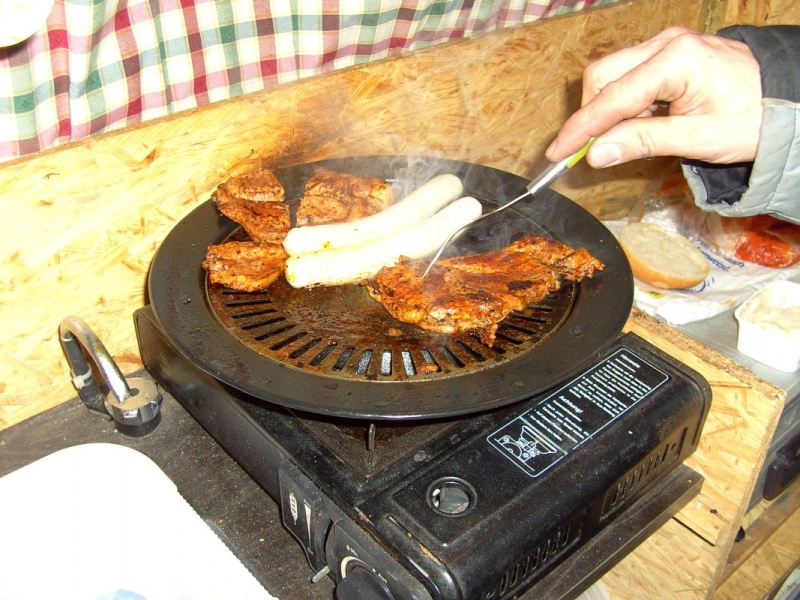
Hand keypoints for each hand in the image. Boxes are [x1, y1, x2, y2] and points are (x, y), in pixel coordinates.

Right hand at [545, 27, 762, 167]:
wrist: (786, 100)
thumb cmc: (752, 118)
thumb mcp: (698, 138)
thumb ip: (643, 142)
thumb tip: (595, 153)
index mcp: (676, 60)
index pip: (611, 97)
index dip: (580, 129)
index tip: (557, 154)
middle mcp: (666, 43)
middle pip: (602, 75)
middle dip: (589, 114)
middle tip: (586, 151)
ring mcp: (665, 45)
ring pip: (610, 73)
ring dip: (604, 109)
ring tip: (616, 140)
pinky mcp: (666, 53)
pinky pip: (627, 75)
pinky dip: (619, 102)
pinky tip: (631, 124)